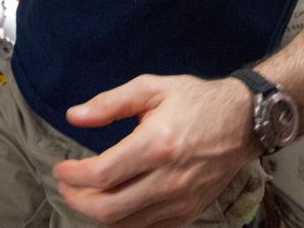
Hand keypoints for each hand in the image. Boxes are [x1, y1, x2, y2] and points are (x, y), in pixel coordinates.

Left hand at [53, 75, 256, 227]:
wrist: (243, 121)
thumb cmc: (194, 101)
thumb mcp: (151, 88)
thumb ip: (110, 103)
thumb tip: (74, 116)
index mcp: (156, 144)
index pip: (101, 174)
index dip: (73, 175)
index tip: (61, 167)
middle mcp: (168, 179)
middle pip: (107, 208)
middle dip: (77, 200)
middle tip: (66, 185)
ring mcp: (180, 200)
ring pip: (124, 224)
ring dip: (96, 213)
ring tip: (85, 194)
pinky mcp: (188, 212)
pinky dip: (122, 222)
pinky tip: (113, 203)